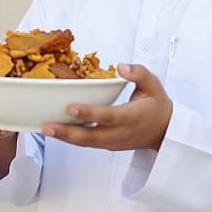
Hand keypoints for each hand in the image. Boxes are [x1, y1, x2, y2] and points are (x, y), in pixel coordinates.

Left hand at [42, 64, 172, 150]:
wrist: (165, 131)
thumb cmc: (157, 104)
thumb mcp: (154, 84)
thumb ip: (139, 73)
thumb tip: (121, 66)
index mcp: (133, 116)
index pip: (109, 116)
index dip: (90, 113)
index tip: (71, 107)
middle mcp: (121, 133)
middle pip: (92, 137)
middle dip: (68, 133)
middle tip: (47, 126)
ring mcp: (114, 142)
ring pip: (87, 143)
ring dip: (66, 137)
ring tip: (45, 129)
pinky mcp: (108, 145)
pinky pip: (88, 144)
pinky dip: (72, 139)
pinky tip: (57, 130)